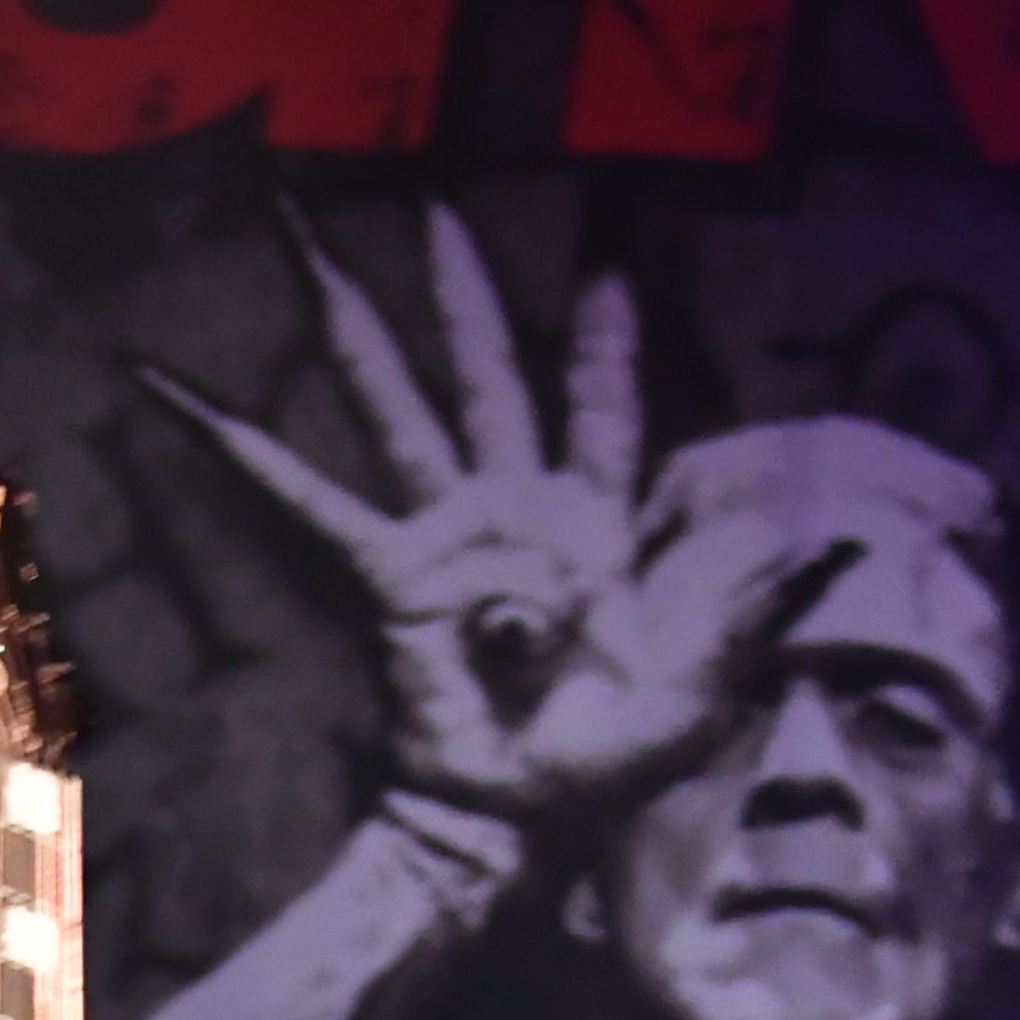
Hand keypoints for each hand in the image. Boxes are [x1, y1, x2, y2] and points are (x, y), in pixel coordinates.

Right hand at [144, 207, 844, 830]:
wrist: (516, 820)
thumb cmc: (610, 760)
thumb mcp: (710, 679)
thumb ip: (759, 602)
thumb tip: (842, 539)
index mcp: (594, 523)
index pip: (603, 407)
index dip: (605, 340)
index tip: (609, 264)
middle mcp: (511, 509)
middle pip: (484, 371)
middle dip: (460, 287)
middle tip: (433, 198)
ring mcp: (442, 536)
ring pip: (397, 405)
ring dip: (354, 320)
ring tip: (309, 238)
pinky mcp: (387, 576)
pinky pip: (307, 502)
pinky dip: (241, 449)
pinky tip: (177, 392)